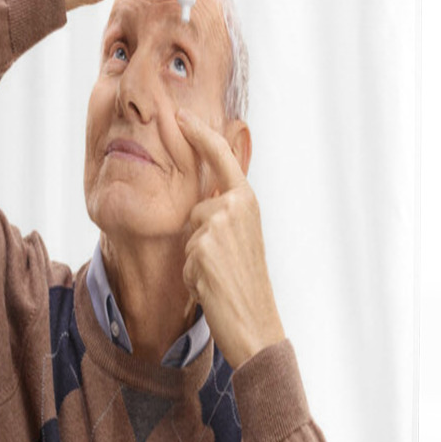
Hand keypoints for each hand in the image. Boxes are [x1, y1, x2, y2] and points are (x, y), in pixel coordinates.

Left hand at [176, 109, 285, 369]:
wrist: (257, 325)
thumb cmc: (249, 285)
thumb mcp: (244, 240)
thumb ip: (227, 215)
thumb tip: (204, 200)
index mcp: (247, 201)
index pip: (221, 157)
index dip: (200, 134)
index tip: (182, 116)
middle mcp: (234, 207)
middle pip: (196, 210)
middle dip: (200, 240)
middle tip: (224, 268)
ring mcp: (218, 226)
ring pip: (189, 236)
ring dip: (196, 261)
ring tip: (220, 278)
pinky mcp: (203, 248)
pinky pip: (184, 259)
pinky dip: (193, 277)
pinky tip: (212, 289)